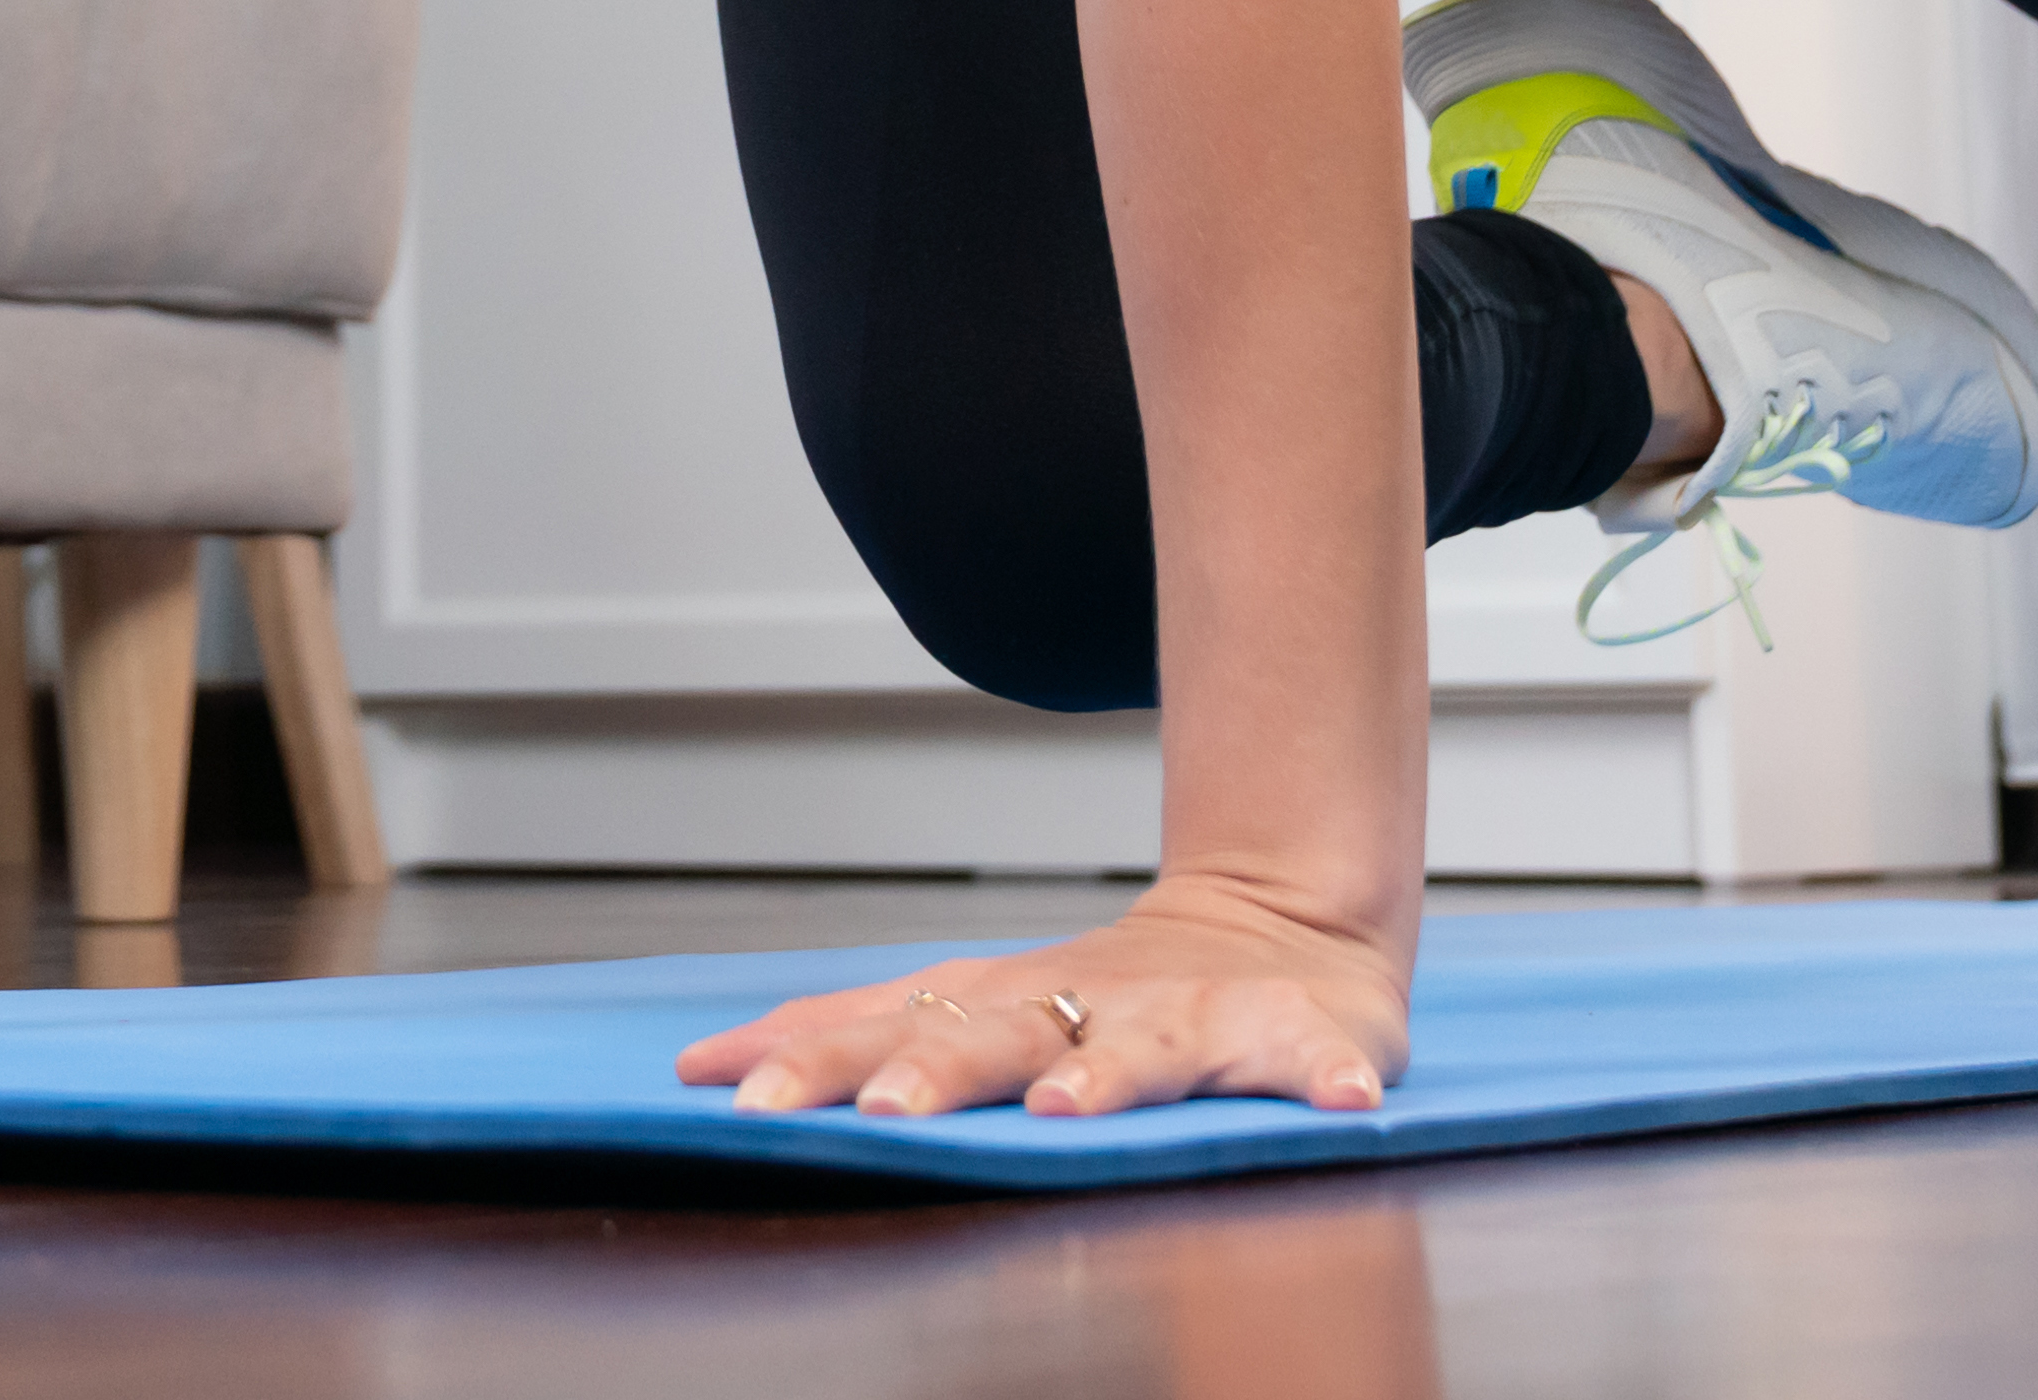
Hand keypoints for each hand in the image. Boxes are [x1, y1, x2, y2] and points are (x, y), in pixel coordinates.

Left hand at [669, 875, 1406, 1120]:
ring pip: (1142, 1046)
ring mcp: (1193, 1020)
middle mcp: (1088, 1002)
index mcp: (1005, 1004)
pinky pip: (1316, 1059)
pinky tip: (1339, 1105)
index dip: (812, 1057)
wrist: (1282, 925)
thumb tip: (698, 1066)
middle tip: (882, 1111)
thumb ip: (855, 1035)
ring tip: (1071, 1110)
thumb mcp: (975, 1007)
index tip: (733, 1092)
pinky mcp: (1302, 1035)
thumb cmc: (1105, 995)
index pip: (888, 1024)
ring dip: (1107, 1076)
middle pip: (998, 1032)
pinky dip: (1326, 1076)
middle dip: (940, 1070)